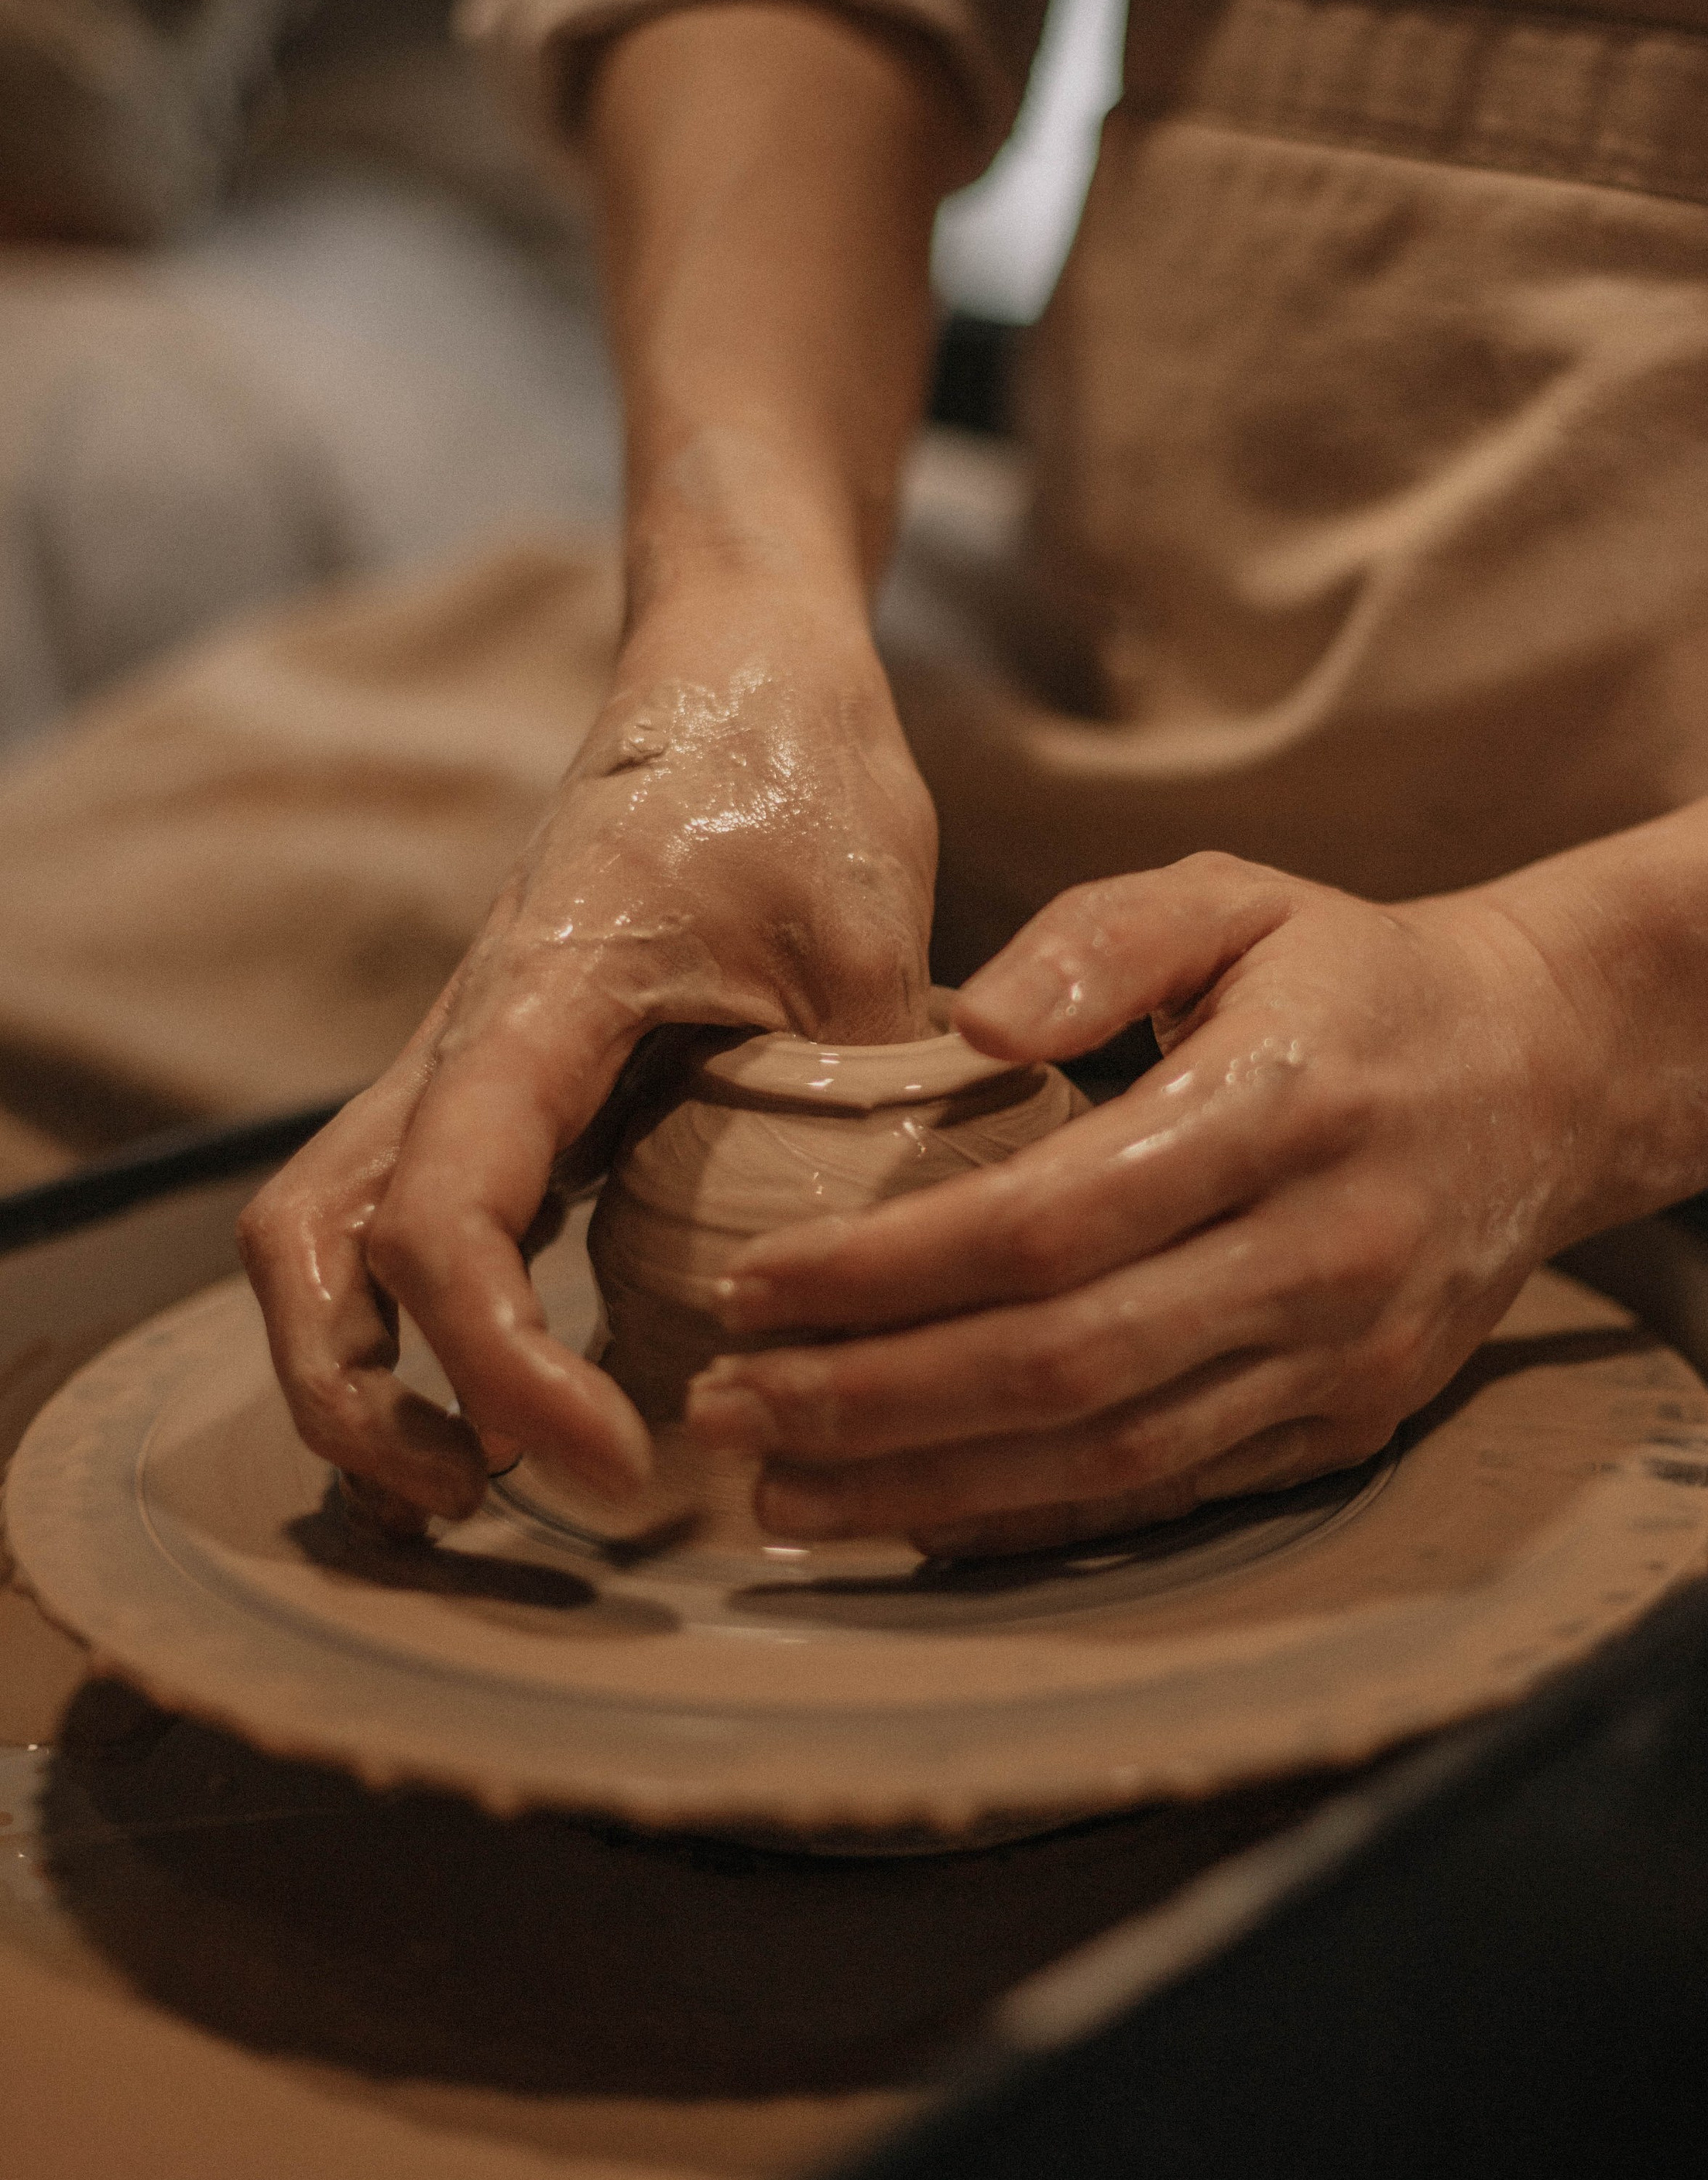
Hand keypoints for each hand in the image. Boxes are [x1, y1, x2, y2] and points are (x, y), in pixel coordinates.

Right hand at [239, 604, 935, 1531]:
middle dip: (354, 1404)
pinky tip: (525, 1402)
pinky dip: (416, 1325)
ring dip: (354, 1374)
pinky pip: (403, 1217)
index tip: (617, 1461)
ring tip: (472, 1485)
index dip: (500, 1367)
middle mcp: (466, 1041)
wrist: (741, 674)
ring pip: (321, 1233)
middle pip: (307, 1246)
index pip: (447, 1218)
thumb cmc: (800, 783)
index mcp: (539, 1003)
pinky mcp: (502, 1084)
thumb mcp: (869, 935)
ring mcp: (466, 1063)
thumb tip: (928, 1278)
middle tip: (483, 1505)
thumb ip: (874, 1104)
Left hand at [685, 851, 1608, 1553]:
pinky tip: (913, 1516)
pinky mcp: (1350, 1426)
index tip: (753, 1286)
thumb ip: (1102, 935)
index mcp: (1279, 1107)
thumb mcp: (1237, 895)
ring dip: (928, 1488)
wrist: (1550, 1074)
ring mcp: (1342, 1358)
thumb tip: (975, 1027)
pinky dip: (1033, 1521)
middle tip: (725, 1406)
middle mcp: (1319, 1252)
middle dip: (873, 1401)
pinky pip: (1171, 1495)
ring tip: (779, 1490)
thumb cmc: (1353, 975)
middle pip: (1063, 1365)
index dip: (888, 1273)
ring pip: (1109, 1459)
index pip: (1048, 1223)